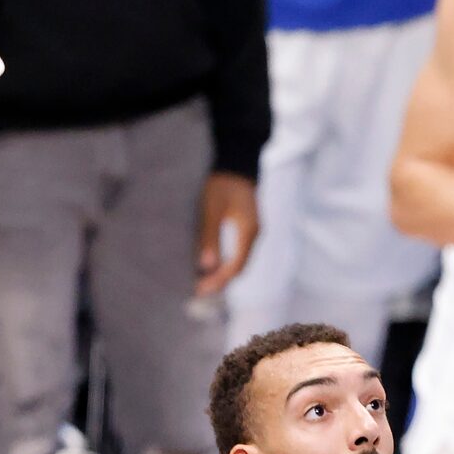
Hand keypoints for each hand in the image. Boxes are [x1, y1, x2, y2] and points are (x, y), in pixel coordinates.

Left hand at [197, 173, 258, 296]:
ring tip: (204, 281)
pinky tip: (213, 264)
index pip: (236, 266)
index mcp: (248, 232)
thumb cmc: (223, 183)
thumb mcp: (212, 209)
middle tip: (199, 291)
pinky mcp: (247, 228)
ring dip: (223, 273)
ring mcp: (253, 232)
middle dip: (221, 281)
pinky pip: (239, 252)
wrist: (237, 163)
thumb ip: (210, 237)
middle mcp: (254, 235)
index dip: (219, 281)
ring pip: (240, 261)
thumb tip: (206, 265)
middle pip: (239, 267)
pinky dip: (226, 262)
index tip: (201, 289)